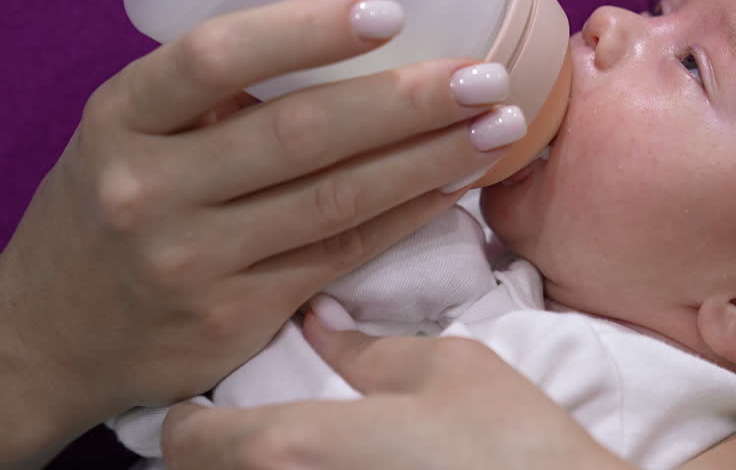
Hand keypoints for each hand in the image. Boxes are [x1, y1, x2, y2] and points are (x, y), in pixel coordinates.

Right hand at [0, 0, 519, 461]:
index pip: (214, 57)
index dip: (307, 29)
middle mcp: (151, 189)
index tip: (390, 9)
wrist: (49, 337)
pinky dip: (408, 214)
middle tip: (485, 73)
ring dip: (430, 158)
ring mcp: (194, 261)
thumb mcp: (128, 133)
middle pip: (299, 133)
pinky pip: (342, 254)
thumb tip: (350, 35)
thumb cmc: (108, 206)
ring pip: (336, 200)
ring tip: (499, 124)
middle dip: (408, 99)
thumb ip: (211, 94)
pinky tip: (456, 183)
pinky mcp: (236, 316)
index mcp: (121, 119)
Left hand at [163, 311, 628, 469]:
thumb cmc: (508, 445)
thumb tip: (319, 323)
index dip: (187, 419)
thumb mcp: (445, 370)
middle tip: (253, 423)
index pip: (185, 442)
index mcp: (293, 447)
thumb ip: (366, 348)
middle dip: (219, 454)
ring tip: (304, 454)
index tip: (206, 405)